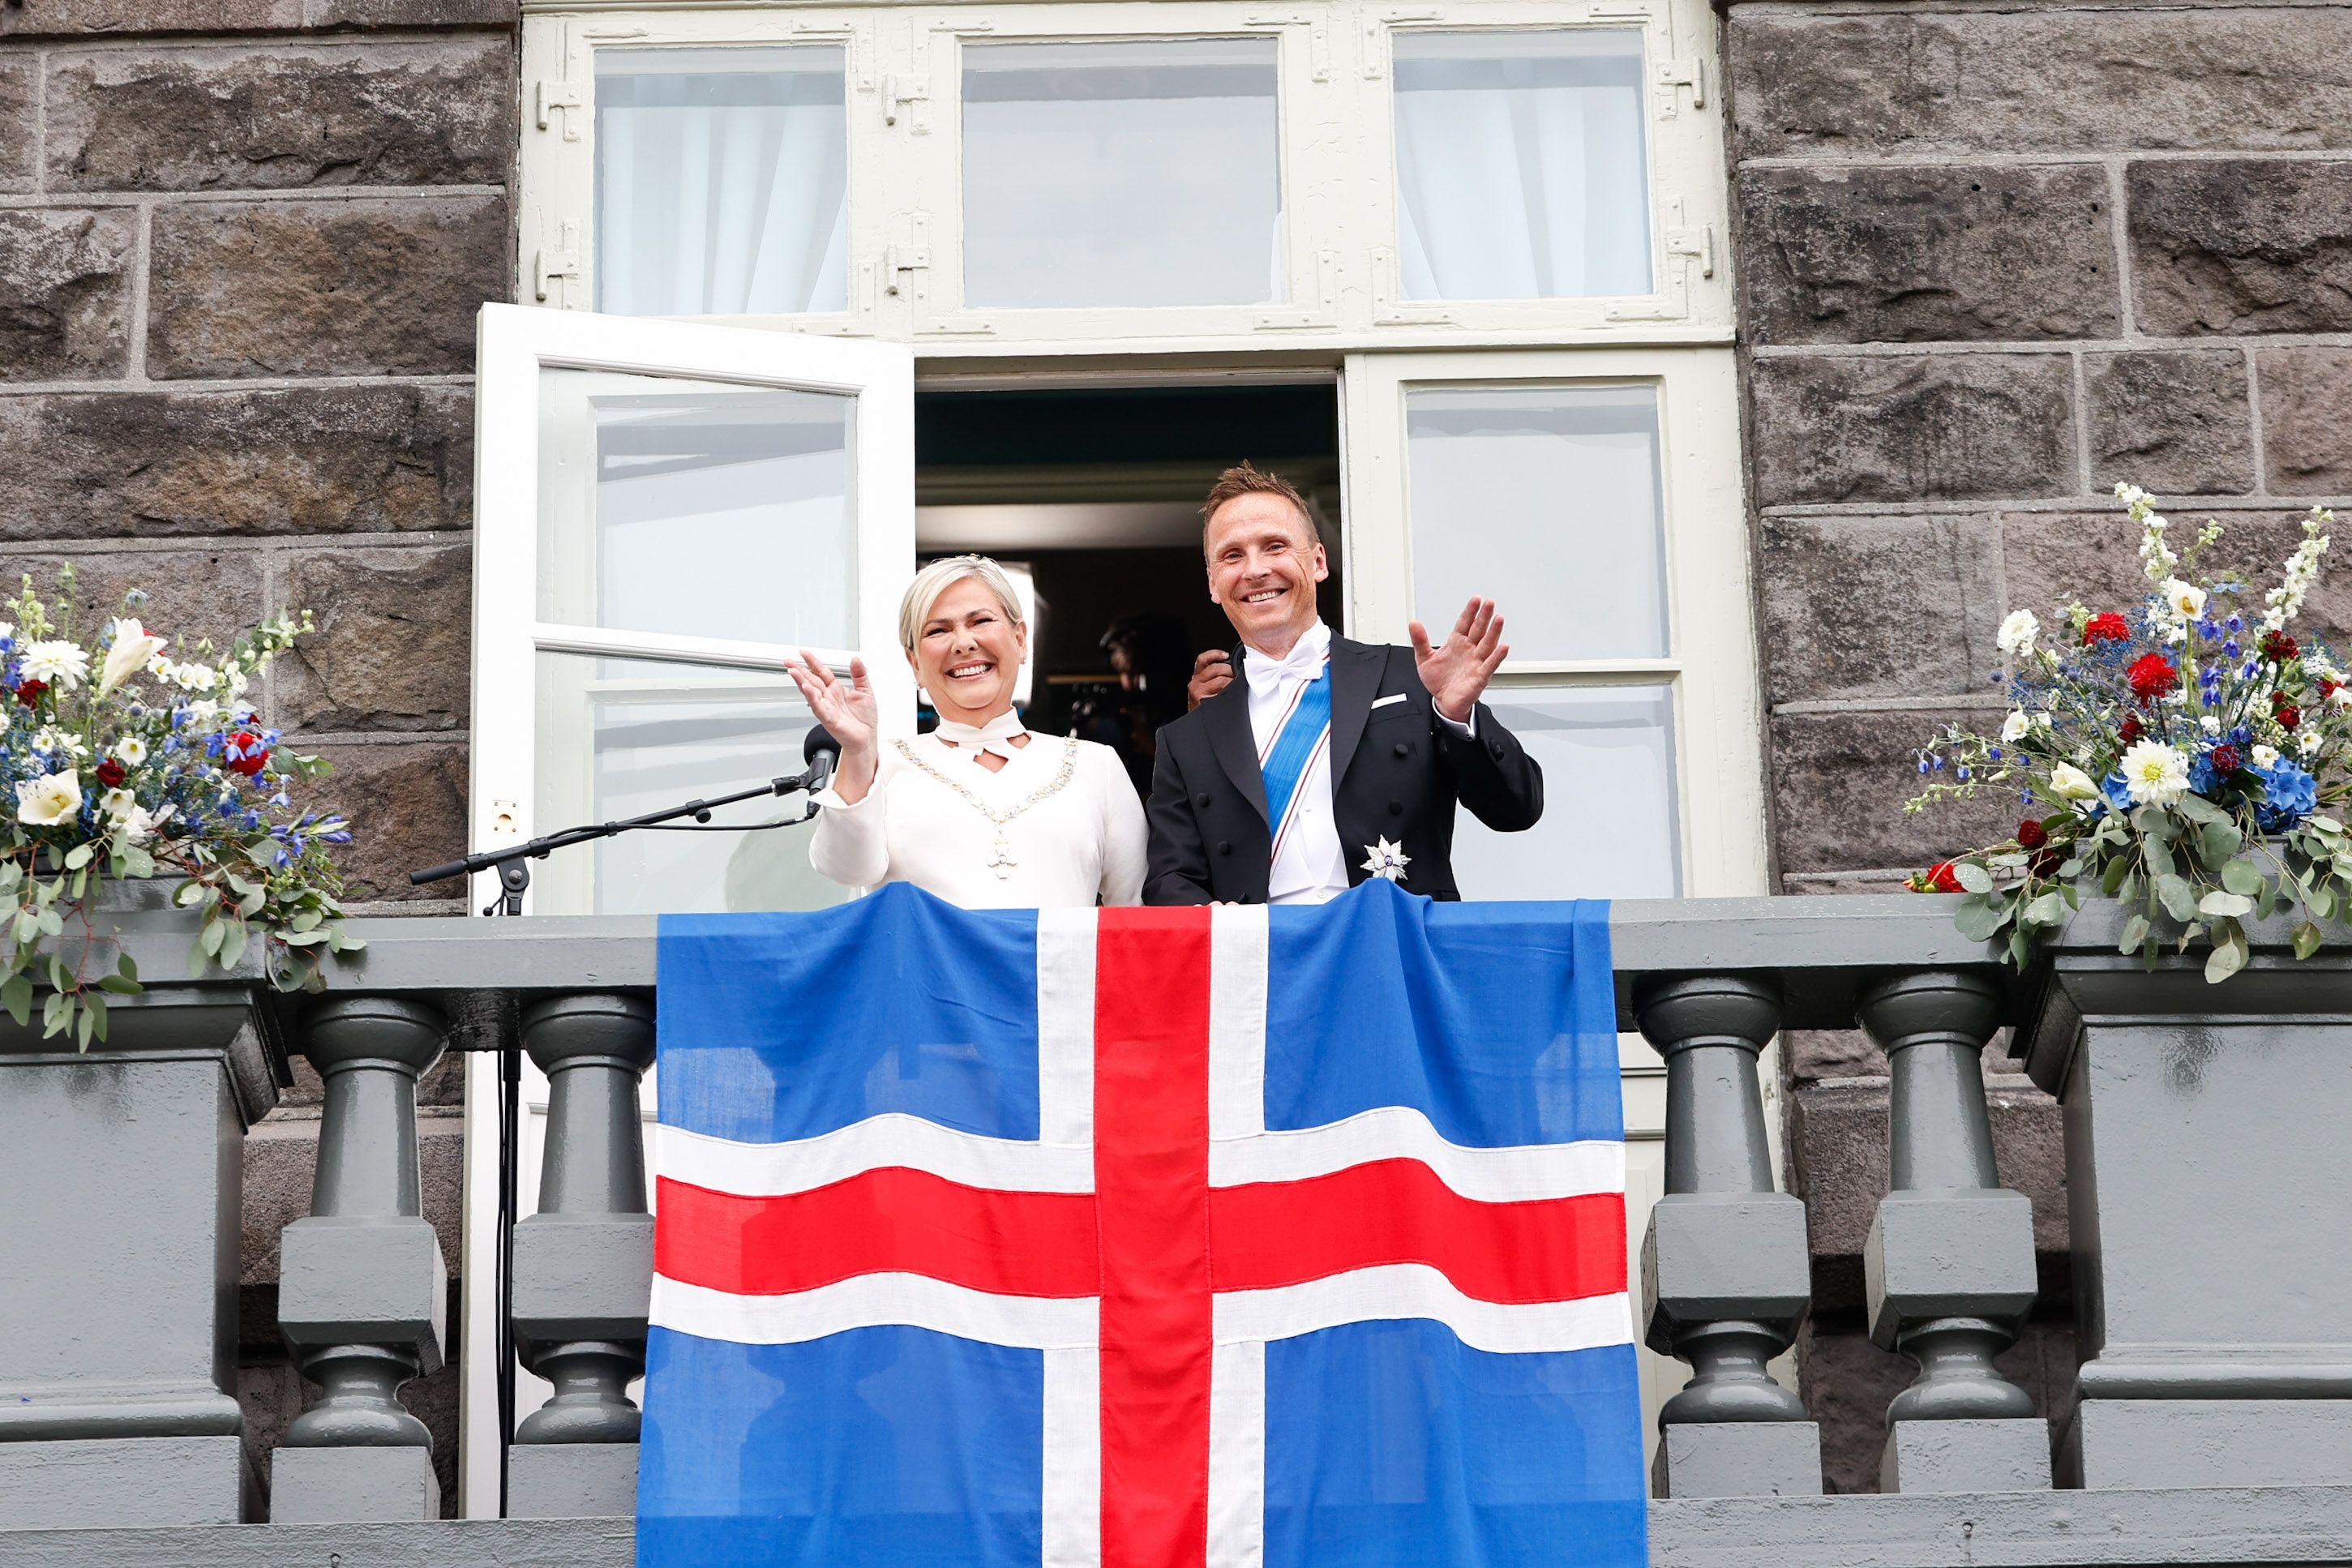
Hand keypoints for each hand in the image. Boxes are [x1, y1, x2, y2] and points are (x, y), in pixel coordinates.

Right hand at [786, 652, 879, 800]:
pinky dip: (812, 698)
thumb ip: (860, 674)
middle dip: (799, 670)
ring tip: (793, 671)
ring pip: (811, 692)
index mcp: (836, 689)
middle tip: (787, 661)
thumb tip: (856, 659)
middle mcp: (829, 697)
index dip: (813, 662)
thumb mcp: (866, 691)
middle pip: (811, 680)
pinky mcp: (829, 719)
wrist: (866, 739)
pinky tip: (806, 689)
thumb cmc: (865, 719)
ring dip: (801, 681)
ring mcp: (827, 707)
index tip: (803, 653)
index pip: (822, 672)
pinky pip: (818, 707)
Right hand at [1187, 649, 1234, 710]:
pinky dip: (1231, 692)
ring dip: (1232, 681)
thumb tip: (1233, 667)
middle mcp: (1195, 683)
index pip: (1203, 659)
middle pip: (1215, 668)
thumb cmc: (1206, 704)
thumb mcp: (1206, 687)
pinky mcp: (1204, 700)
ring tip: (1236, 685)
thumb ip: (1214, 676)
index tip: (1226, 655)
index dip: (1215, 654)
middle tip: (1237, 674)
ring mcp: (1199, 692)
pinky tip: (1232, 694)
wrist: (1199, 722)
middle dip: (1229, 669)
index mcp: (1197, 677)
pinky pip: (1222, 692)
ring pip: (1220, 680)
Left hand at [1408, 598, 1507, 724]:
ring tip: (1499, 618)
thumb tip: (1413, 623)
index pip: (1465, 623)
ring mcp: (1476, 662)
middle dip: (1484, 616)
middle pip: (1478, 629)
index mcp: (1456, 642)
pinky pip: (1490, 665)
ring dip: (1494, 632)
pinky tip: (1503, 647)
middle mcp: (1469, 649)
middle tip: (1489, 602)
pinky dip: (1497, 656)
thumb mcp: (1424, 658)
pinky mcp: (1480, 676)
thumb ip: (1420, 640)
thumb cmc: (1438, 680)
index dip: (1470, 611)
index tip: (1476, 599)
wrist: (1443, 701)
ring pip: (1487, 644)